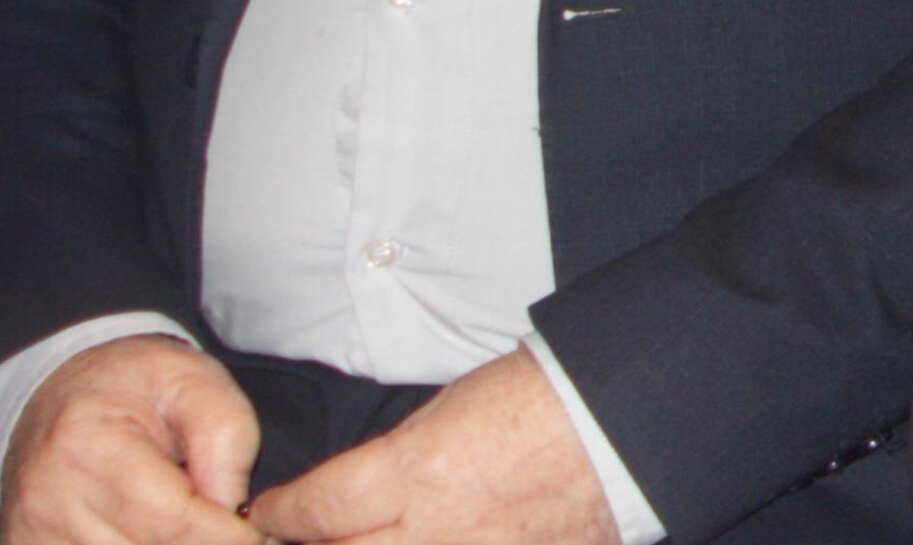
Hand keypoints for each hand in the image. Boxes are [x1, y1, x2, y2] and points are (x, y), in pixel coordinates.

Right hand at [1, 333, 257, 544]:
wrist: (63, 392)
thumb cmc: (134, 383)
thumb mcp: (195, 380)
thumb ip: (227, 434)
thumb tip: (231, 505)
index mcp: (88, 447)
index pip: (172, 521)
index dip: (226, 534)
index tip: (253, 529)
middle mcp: (50, 500)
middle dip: (200, 543)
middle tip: (223, 521)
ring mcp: (35, 533)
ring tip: (185, 516)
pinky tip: (153, 529)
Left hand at [239, 355, 615, 544]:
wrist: (627, 421)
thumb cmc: (541, 399)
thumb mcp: (448, 409)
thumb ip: (390, 460)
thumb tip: (345, 496)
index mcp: (417, 471)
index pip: (312, 512)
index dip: (278, 516)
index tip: (268, 515)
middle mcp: (437, 530)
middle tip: (303, 538)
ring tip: (363, 539)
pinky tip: (424, 543)